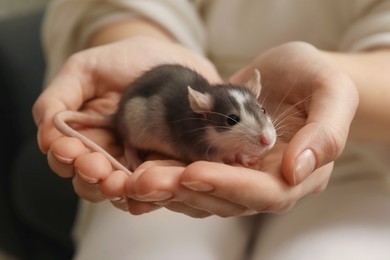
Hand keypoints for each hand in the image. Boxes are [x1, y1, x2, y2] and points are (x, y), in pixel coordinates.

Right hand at [32, 36, 219, 204]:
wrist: (169, 57)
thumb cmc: (124, 61)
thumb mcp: (84, 70)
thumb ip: (58, 98)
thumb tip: (45, 137)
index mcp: (85, 135)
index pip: (66, 158)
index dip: (63, 157)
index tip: (67, 148)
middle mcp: (108, 154)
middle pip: (89, 182)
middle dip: (88, 176)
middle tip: (94, 167)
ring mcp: (137, 163)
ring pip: (119, 190)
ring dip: (114, 189)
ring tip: (117, 181)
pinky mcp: (164, 166)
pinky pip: (153, 187)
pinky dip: (147, 193)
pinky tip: (147, 188)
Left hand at [124, 41, 357, 216]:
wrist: (293, 75)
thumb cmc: (316, 79)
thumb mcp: (332, 93)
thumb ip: (325, 134)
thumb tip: (297, 170)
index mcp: (299, 173)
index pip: (264, 193)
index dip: (229, 185)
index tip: (194, 172)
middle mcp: (267, 182)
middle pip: (226, 200)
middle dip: (186, 192)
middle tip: (148, 180)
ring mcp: (241, 175)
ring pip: (203, 194)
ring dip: (169, 189)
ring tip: (137, 177)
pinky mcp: (219, 164)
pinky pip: (192, 178)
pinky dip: (167, 176)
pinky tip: (142, 169)